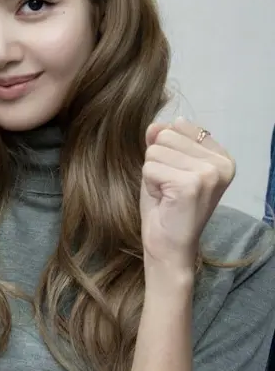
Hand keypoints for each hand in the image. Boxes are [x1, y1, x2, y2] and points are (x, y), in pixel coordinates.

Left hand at [140, 117, 235, 271]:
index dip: (166, 151)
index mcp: (222, 156)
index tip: (175, 176)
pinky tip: (163, 199)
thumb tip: (156, 124)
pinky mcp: (191, 184)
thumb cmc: (166, 207)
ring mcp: (208, 173)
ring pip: (155, 150)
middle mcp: (221, 163)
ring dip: (153, 173)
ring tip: (166, 193)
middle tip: (168, 187)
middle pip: (165, 135)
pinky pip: (150, 167)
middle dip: (158, 161)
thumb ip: (162, 142)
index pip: (178, 126)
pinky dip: (149, 184)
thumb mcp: (165, 166)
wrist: (168, 246)